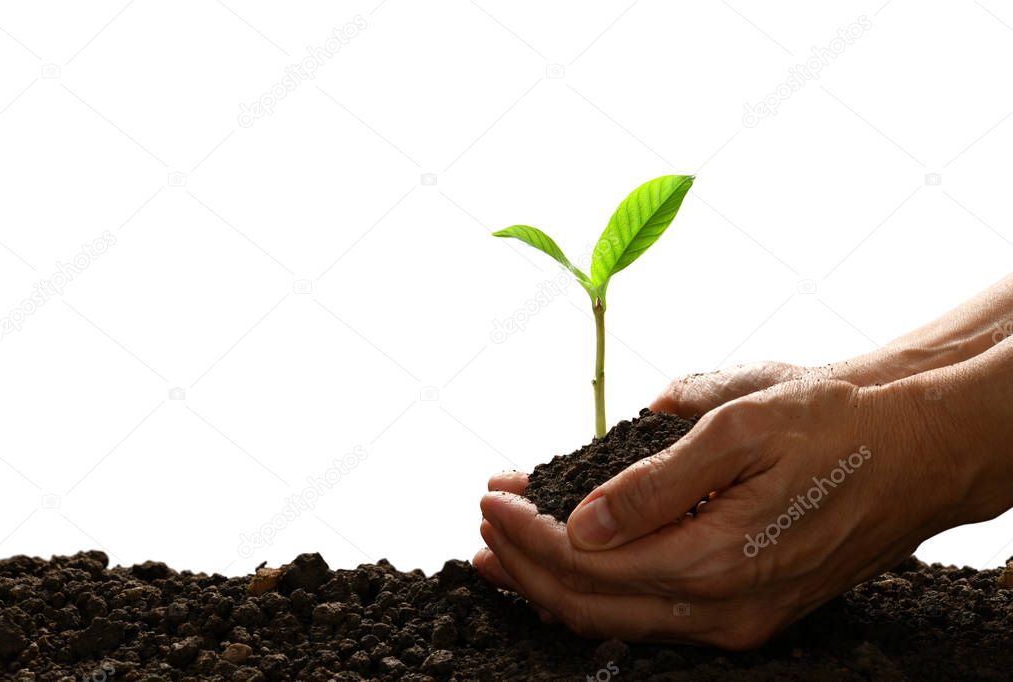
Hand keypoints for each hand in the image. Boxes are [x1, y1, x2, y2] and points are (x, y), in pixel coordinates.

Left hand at [475, 379, 970, 648]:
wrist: (919, 444)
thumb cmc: (834, 420)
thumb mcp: (741, 428)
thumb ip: (658, 483)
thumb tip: (585, 522)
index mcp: (718, 561)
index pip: (589, 566)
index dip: (528, 537)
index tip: (488, 498)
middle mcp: (725, 609)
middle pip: (593, 606)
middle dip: (525, 566)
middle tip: (482, 524)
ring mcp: (740, 619)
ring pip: (620, 619)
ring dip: (555, 583)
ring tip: (505, 548)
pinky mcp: (750, 610)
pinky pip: (655, 615)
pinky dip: (601, 589)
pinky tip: (575, 562)